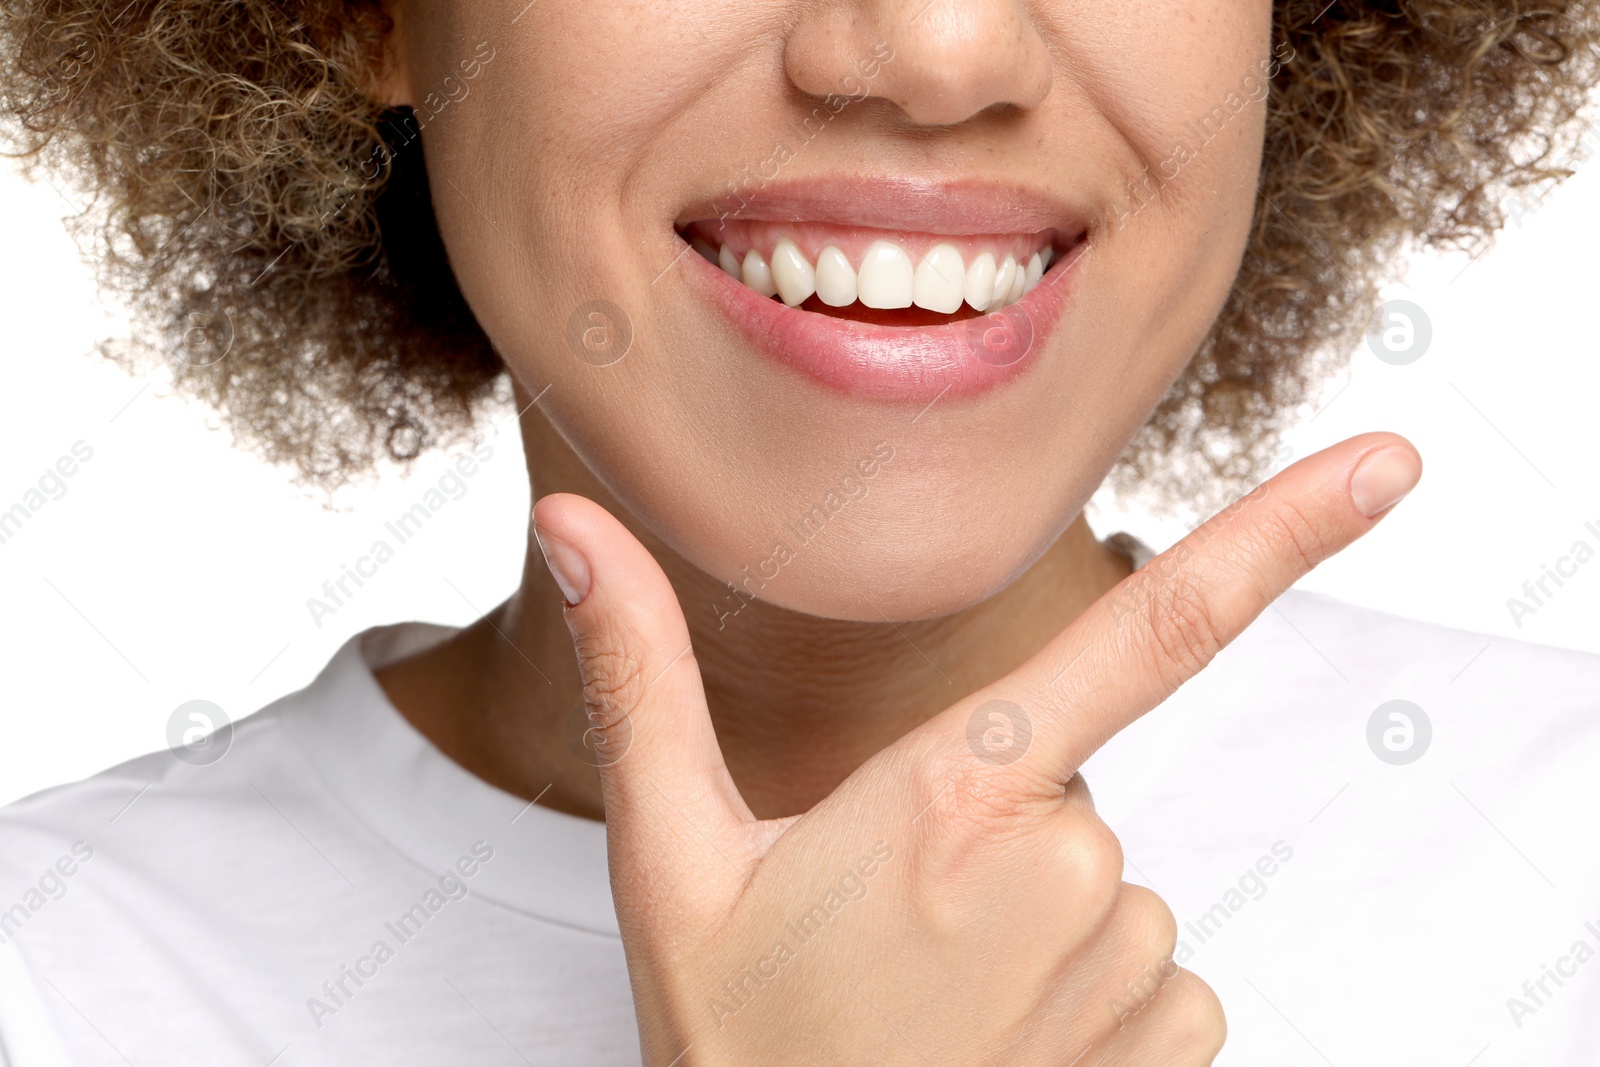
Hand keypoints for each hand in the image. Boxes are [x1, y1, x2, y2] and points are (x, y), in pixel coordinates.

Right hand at [531, 432, 1420, 1065]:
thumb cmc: (740, 1037)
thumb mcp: (671, 855)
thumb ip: (638, 675)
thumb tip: (577, 524)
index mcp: (954, 792)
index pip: (1148, 630)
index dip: (1282, 532)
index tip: (1388, 464)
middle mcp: (1069, 867)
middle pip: (1070, 782)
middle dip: (996, 828)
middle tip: (892, 920)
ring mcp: (1128, 962)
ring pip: (1111, 882)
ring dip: (1038, 921)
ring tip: (934, 991)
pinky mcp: (1169, 1039)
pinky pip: (1156, 972)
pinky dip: (1090, 993)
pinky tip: (996, 1040)